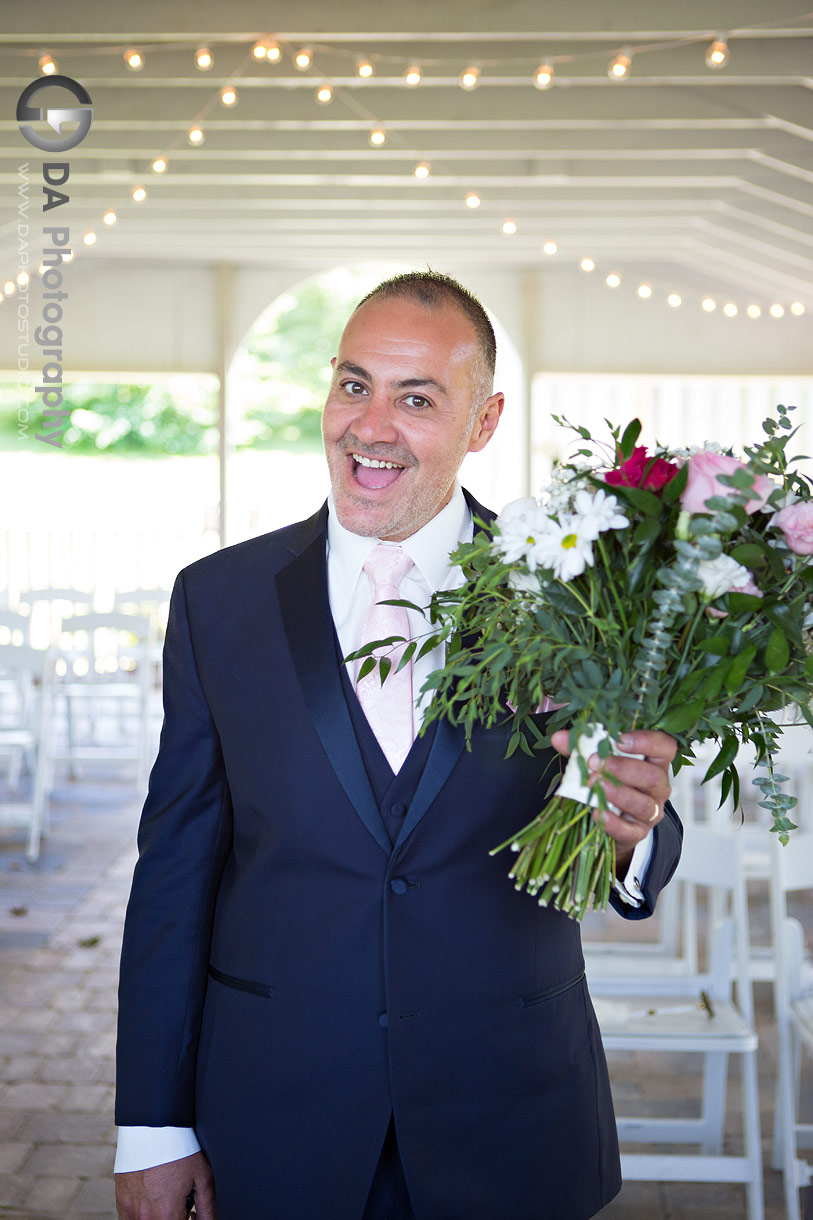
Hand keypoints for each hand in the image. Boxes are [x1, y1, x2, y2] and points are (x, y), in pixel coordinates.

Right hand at [115, 1151, 215, 1219]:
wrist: (151, 1128)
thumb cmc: (178, 1150)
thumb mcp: (202, 1177)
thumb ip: (207, 1208)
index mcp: (167, 1215)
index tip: (191, 1213)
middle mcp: (146, 1218)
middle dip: (174, 1218)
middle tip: (181, 1204)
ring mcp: (130, 1211)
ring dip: (158, 1217)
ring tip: (166, 1199)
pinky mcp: (121, 1203)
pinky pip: (130, 1219)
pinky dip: (142, 1215)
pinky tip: (152, 1198)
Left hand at [551, 728, 675, 877]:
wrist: (612, 819)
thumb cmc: (610, 781)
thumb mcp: (599, 761)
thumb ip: (581, 747)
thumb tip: (559, 737)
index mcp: (654, 762)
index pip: (664, 747)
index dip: (647, 741)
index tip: (620, 740)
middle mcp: (658, 787)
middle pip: (652, 776)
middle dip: (623, 768)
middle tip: (596, 763)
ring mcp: (651, 811)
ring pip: (644, 804)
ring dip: (618, 793)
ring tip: (596, 785)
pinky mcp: (638, 832)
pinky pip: (630, 831)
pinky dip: (613, 823)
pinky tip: (598, 814)